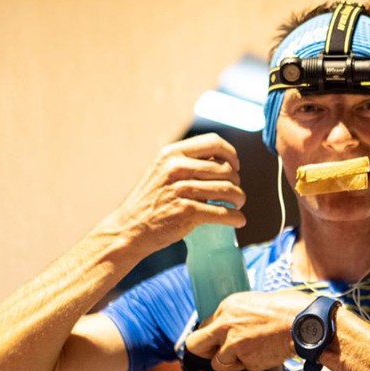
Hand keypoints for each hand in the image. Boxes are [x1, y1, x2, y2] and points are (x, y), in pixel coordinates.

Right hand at [106, 133, 246, 251]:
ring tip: (237, 204)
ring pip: (228, 190)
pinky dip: (235, 217)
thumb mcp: (162, 170)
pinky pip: (222, 213)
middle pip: (225, 169)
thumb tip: (221, 162)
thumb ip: (186, 162)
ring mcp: (181, 190)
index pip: (214, 142)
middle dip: (236, 181)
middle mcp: (176, 168)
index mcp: (172, 153)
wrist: (130, 228)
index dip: (231, 154)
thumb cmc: (151, 200)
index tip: (235, 167)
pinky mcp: (186, 212)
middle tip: (234, 192)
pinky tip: (238, 220)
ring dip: (239, 198)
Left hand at [184, 290, 310, 370]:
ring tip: (251, 351)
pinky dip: (253, 364)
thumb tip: (225, 326)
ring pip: (218, 363)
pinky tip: (265, 352)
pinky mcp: (247, 361)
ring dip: (232, 361)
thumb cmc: (286, 308)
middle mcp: (225, 325)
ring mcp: (235, 345)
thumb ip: (235, 316)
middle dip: (204, 351)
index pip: (203, 326)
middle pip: (195, 345)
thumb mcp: (253, 302)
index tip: (218, 340)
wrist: (305, 323)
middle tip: (216, 353)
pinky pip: (243, 368)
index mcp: (227, 306)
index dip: (211, 336)